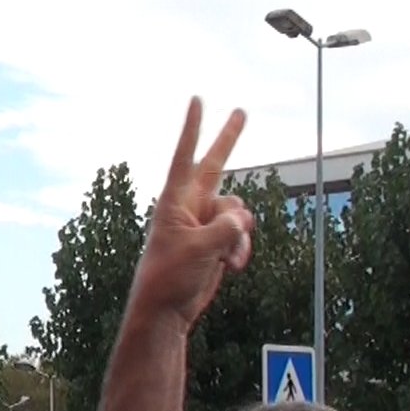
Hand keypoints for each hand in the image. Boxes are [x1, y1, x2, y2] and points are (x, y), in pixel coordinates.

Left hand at [128, 98, 252, 331]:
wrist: (167, 310)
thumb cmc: (169, 277)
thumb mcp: (198, 248)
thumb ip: (225, 227)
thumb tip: (241, 221)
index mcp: (175, 201)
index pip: (185, 156)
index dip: (193, 128)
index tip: (197, 100)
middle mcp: (191, 206)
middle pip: (216, 165)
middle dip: (229, 139)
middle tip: (242, 111)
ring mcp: (206, 223)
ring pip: (239, 212)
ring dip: (240, 235)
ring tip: (224, 258)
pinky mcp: (217, 241)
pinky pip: (242, 235)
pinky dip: (241, 250)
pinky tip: (229, 268)